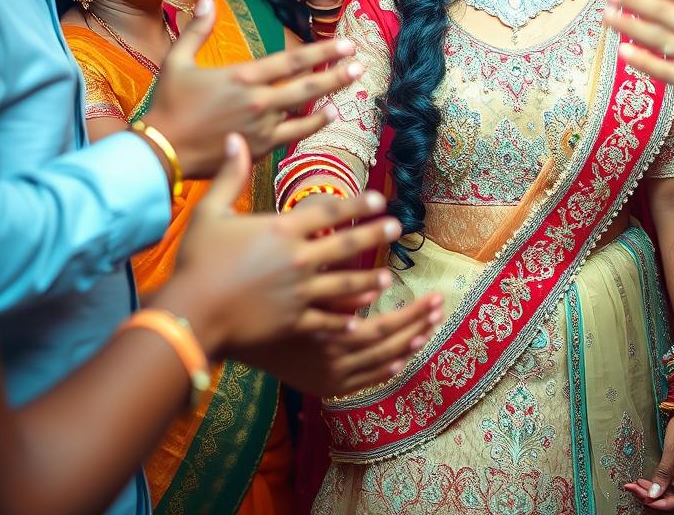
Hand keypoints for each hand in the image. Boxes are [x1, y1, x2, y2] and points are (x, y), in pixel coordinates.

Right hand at [144, 0, 362, 176]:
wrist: (160, 152)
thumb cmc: (168, 105)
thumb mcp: (177, 61)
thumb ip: (196, 29)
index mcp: (241, 77)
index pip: (291, 60)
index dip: (322, 51)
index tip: (345, 44)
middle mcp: (257, 101)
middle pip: (307, 84)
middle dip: (336, 72)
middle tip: (359, 62)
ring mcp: (261, 127)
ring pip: (305, 109)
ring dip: (331, 96)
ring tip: (353, 85)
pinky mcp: (259, 148)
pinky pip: (294, 134)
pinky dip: (314, 123)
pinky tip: (330, 114)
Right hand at [155, 137, 410, 355]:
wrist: (189, 313)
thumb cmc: (195, 261)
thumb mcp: (210, 212)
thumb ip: (229, 176)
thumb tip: (234, 139)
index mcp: (281, 229)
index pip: (328, 210)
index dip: (356, 203)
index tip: (380, 198)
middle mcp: (297, 258)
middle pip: (346, 243)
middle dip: (374, 234)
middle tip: (396, 227)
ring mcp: (298, 292)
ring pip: (344, 284)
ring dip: (368, 280)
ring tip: (387, 276)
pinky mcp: (292, 321)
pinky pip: (324, 321)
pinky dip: (342, 322)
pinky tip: (358, 322)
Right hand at [236, 294, 443, 396]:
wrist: (233, 337)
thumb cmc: (268, 299)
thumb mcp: (302, 285)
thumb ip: (340, 289)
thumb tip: (377, 287)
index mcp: (330, 333)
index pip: (385, 325)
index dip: (413, 312)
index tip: (435, 295)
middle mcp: (332, 361)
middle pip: (388, 343)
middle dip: (418, 323)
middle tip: (440, 305)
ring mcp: (328, 378)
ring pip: (380, 362)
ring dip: (408, 344)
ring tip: (430, 326)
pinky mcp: (323, 387)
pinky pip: (364, 381)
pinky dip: (387, 368)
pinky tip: (403, 356)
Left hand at [624, 416, 673, 508]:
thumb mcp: (671, 448)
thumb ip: (663, 472)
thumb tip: (654, 494)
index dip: (665, 504)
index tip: (647, 501)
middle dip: (655, 496)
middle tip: (635, 490)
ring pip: (673, 490)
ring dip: (654, 490)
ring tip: (635, 486)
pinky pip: (673, 482)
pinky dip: (659, 483)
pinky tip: (644, 481)